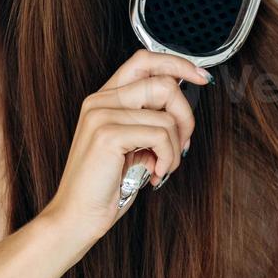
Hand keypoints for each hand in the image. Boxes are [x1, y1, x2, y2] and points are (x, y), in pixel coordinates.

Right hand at [41, 49, 210, 242]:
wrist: (76, 216)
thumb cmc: (104, 186)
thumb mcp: (130, 146)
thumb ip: (147, 121)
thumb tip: (182, 109)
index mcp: (103, 100)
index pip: (144, 61)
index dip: (178, 64)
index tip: (201, 79)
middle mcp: (99, 101)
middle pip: (163, 84)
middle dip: (186, 116)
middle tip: (182, 144)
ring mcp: (101, 116)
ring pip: (167, 115)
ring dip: (176, 146)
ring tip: (164, 166)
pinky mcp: (108, 135)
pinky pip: (161, 136)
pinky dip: (168, 158)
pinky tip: (156, 173)